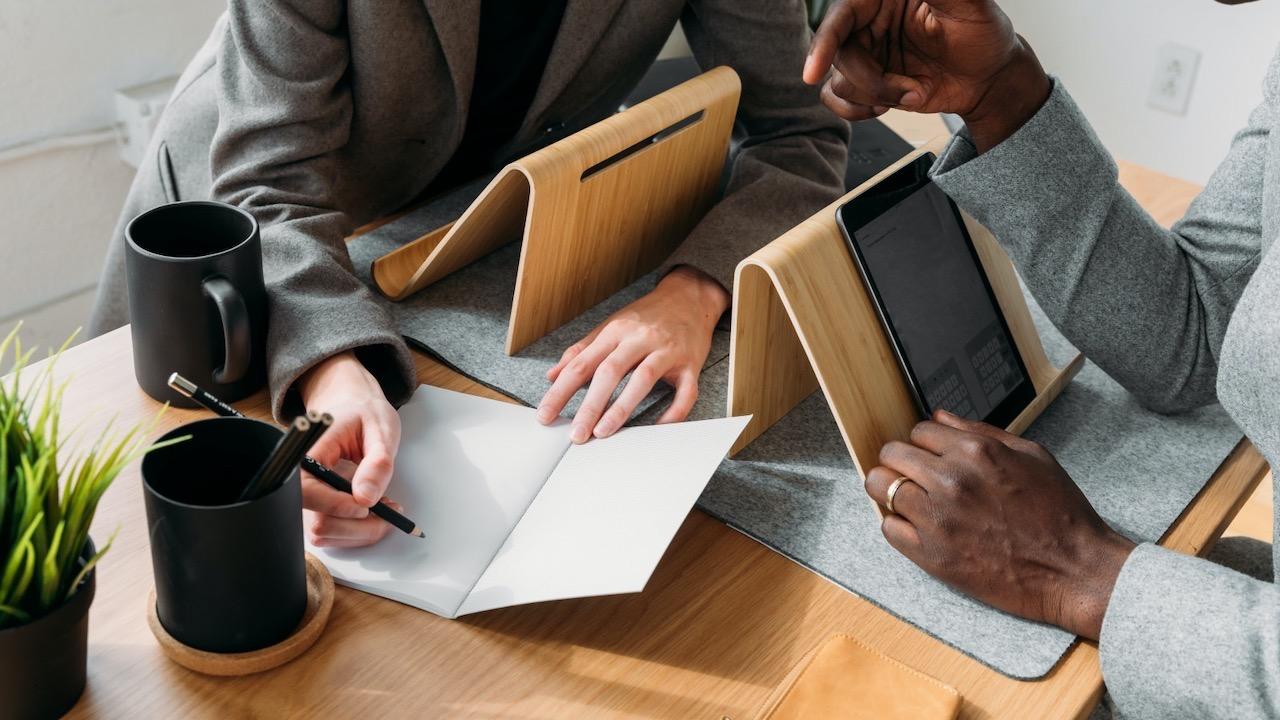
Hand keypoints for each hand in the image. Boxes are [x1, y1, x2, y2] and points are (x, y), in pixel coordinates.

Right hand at [296, 351, 403, 547]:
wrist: (355, 407)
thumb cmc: (364, 413)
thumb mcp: (381, 429)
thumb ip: (377, 462)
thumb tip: (367, 497)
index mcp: (308, 452)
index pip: (308, 491)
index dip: (337, 505)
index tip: (369, 504)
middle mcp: (300, 479)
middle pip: (318, 523)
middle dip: (359, 525)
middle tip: (391, 510)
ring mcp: (307, 497)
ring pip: (325, 534)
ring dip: (360, 531)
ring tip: (386, 508)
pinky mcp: (317, 508)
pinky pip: (331, 534)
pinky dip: (357, 531)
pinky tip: (374, 511)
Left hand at [536, 266, 729, 442]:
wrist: (689, 297)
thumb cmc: (647, 316)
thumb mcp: (610, 326)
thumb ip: (581, 351)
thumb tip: (552, 376)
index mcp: (615, 331)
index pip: (581, 364)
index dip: (561, 391)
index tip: (546, 415)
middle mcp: (639, 338)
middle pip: (610, 372)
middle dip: (590, 405)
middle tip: (576, 433)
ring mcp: (666, 350)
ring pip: (643, 379)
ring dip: (621, 408)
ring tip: (604, 432)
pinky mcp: (690, 363)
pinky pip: (685, 391)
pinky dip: (673, 412)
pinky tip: (657, 427)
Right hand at [803, 0, 1050, 151]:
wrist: (990, 77)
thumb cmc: (984, 35)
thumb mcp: (970, 5)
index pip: (842, 14)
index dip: (825, 41)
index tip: (814, 70)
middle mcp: (871, 22)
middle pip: (838, 53)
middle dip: (869, 80)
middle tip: (907, 88)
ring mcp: (867, 53)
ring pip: (838, 80)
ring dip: (874, 96)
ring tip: (912, 92)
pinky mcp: (866, 82)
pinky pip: (836, 98)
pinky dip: (856, 110)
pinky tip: (885, 106)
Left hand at [864, 410, 1134, 638]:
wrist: (1075, 570)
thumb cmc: (1059, 513)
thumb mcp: (1031, 455)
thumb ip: (980, 432)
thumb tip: (941, 417)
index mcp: (977, 453)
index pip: (919, 430)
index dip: (924, 442)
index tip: (931, 454)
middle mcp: (952, 481)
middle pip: (891, 455)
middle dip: (900, 460)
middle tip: (914, 474)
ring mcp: (938, 519)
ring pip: (881, 487)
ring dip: (892, 490)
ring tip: (912, 499)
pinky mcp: (932, 555)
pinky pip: (888, 528)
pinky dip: (897, 524)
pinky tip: (918, 526)